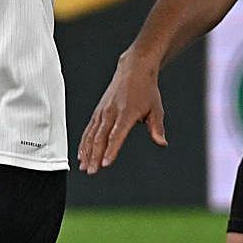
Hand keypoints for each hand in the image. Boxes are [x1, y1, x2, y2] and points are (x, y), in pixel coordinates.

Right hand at [79, 54, 166, 172]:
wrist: (133, 71)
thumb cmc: (146, 90)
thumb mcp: (156, 108)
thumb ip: (157, 127)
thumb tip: (161, 142)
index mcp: (126, 113)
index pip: (116, 135)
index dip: (110, 150)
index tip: (105, 163)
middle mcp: (111, 113)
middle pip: (99, 137)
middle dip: (94, 156)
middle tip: (91, 171)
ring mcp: (102, 112)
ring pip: (90, 135)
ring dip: (86, 152)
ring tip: (84, 166)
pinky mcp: (97, 112)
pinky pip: (88, 130)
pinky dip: (83, 142)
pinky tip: (81, 154)